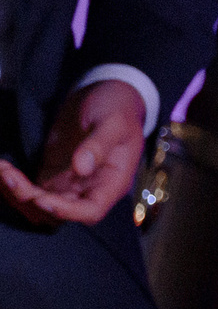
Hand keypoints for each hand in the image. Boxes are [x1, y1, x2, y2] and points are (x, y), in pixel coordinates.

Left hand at [0, 79, 148, 225]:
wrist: (106, 95)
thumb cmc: (116, 109)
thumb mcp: (112, 123)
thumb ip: (99, 145)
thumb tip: (82, 168)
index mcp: (111, 183)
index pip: (90, 211)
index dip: (66, 211)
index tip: (41, 199)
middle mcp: (89, 189)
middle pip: (58, 213)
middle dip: (31, 200)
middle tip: (9, 175)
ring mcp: (68, 183)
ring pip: (39, 206)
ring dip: (17, 195)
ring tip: (3, 170)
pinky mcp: (51, 174)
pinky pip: (30, 191)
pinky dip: (13, 185)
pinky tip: (2, 167)